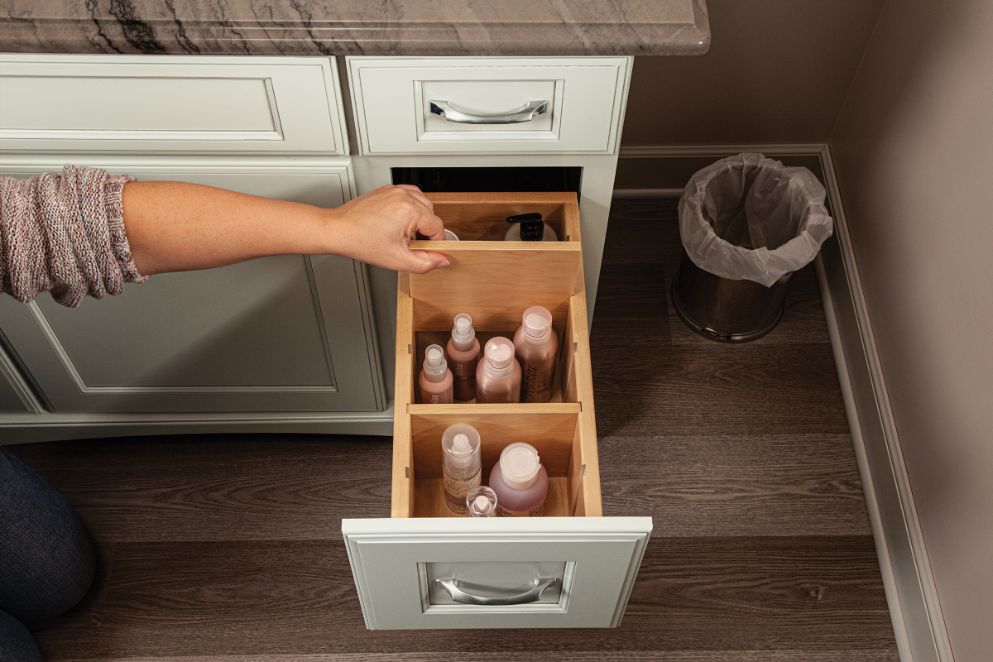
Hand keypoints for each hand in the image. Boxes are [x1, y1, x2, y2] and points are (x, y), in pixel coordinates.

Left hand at [325, 185, 449, 273]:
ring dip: (420, 218)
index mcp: (409, 210)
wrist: (338, 230)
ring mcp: (395, 190)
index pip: (438, 227)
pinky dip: (411, 207)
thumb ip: (425, 263)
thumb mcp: (398, 260)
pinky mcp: (387, 189)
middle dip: (426, 230)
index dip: (435, 243)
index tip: (425, 251)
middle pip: (432, 214)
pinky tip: (402, 220)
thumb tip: (442, 260)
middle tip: (411, 244)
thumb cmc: (360, 241)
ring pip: (423, 202)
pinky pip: (410, 195)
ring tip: (406, 232)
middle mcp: (403, 196)